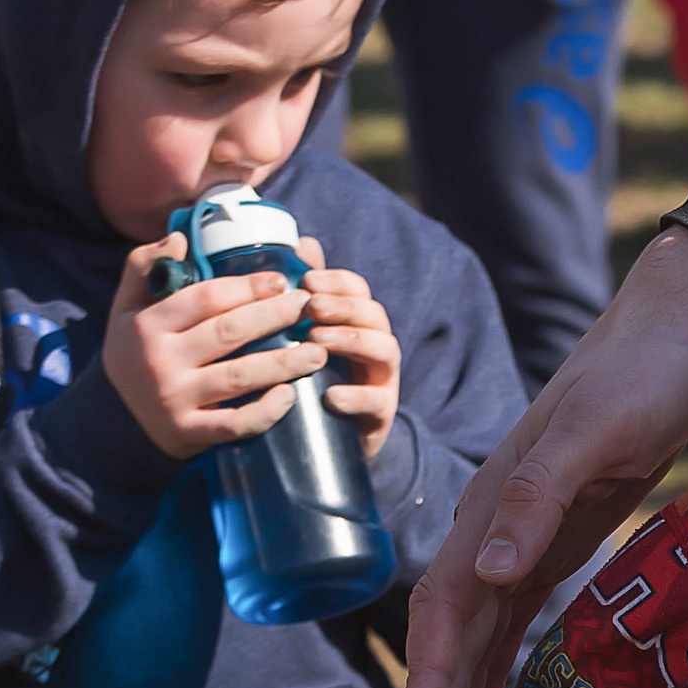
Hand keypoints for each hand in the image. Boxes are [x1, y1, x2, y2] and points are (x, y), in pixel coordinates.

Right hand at [102, 234, 326, 460]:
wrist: (117, 422)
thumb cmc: (134, 353)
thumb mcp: (125, 307)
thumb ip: (144, 265)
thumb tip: (179, 237)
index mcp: (148, 324)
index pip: (206, 298)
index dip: (247, 287)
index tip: (281, 281)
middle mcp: (159, 361)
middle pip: (228, 333)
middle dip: (274, 317)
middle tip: (308, 307)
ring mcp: (175, 400)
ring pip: (239, 376)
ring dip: (283, 363)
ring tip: (318, 351)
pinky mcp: (189, 433)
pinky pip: (234, 424)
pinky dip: (264, 412)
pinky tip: (290, 396)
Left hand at [295, 236, 399, 460]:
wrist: (327, 443)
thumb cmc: (315, 379)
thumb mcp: (306, 336)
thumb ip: (307, 294)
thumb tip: (302, 243)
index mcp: (359, 323)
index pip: (359, 290)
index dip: (337, 281)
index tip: (306, 281)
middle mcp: (377, 347)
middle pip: (375, 314)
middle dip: (343, 306)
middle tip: (309, 307)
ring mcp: (383, 381)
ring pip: (384, 349)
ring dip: (350, 340)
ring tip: (315, 341)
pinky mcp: (381, 417)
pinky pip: (377, 402)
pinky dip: (355, 397)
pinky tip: (330, 396)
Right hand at [400, 227, 687, 687]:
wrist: (665, 340)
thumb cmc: (634, 379)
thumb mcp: (591, 433)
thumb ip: (535, 498)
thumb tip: (488, 570)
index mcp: (491, 508)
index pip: (446, 608)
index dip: (431, 677)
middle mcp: (491, 532)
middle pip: (450, 637)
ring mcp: (517, 542)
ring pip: (473, 639)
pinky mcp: (548, 549)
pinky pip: (508, 628)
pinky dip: (492, 677)